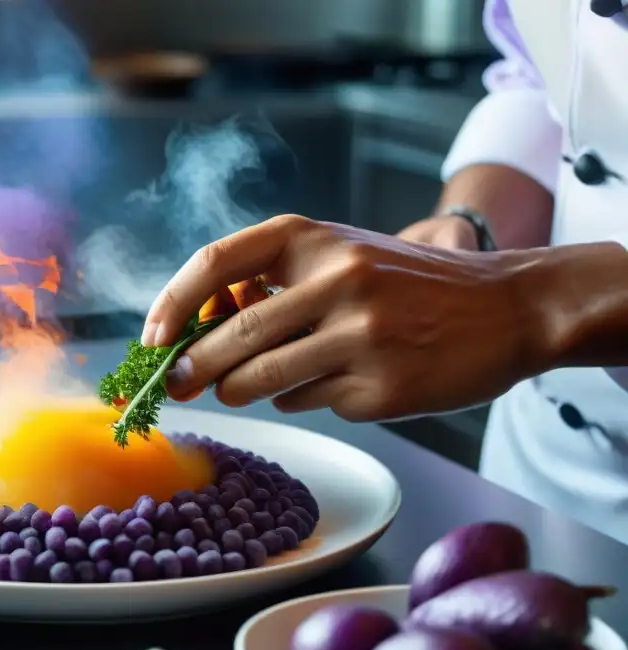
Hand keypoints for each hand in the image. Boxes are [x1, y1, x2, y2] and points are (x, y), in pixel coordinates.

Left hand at [142, 215, 548, 420]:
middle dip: (190, 370)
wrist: (508, 307)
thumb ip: (274, 283)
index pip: (217, 262)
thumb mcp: (341, 256)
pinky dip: (305, 397)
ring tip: (248, 385)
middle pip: (231, 337)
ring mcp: (360, 336)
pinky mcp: (380, 388)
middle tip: (176, 387)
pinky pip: (309, 402)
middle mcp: (336, 280)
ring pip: (260, 380)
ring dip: (238, 391)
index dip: (171, 305)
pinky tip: (339, 381)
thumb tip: (196, 331)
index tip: (150, 340)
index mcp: (315, 238)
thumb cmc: (406, 284)